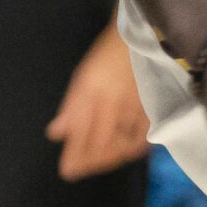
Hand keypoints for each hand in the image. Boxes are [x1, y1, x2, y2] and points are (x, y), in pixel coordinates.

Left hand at [45, 27, 150, 180]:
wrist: (141, 36)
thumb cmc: (106, 56)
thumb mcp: (82, 77)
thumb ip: (70, 108)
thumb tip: (55, 134)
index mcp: (91, 91)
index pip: (80, 131)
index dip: (74, 154)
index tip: (67, 171)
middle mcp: (111, 100)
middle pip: (100, 142)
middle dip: (89, 162)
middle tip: (79, 171)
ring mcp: (133, 105)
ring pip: (120, 142)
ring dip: (108, 158)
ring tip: (99, 163)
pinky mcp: (151, 106)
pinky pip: (143, 135)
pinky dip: (133, 148)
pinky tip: (126, 152)